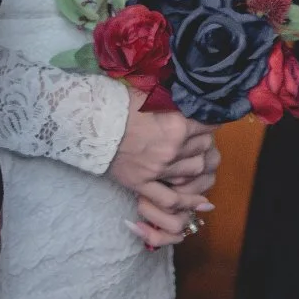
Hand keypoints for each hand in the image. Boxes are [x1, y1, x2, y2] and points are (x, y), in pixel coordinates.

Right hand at [110, 95, 219, 249]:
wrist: (90, 123)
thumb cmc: (119, 104)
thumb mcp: (151, 95)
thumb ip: (174, 101)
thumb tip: (190, 100)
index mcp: (177, 122)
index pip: (208, 125)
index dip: (209, 124)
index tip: (206, 123)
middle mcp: (173, 147)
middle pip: (204, 148)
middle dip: (203, 144)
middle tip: (197, 140)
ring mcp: (159, 168)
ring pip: (194, 172)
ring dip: (197, 167)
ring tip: (192, 160)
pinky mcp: (143, 183)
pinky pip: (172, 199)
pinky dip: (188, 202)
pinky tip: (200, 203)